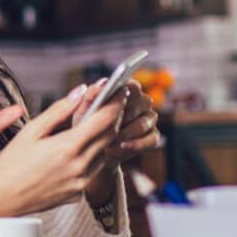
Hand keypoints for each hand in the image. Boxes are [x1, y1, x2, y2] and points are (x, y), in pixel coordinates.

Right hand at [0, 83, 124, 217]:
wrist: (1, 199)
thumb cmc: (11, 164)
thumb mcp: (31, 131)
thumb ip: (58, 110)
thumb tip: (79, 92)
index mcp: (68, 147)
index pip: (104, 120)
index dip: (115, 102)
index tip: (120, 91)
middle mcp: (80, 167)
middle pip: (110, 136)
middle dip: (113, 117)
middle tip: (109, 104)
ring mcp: (81, 183)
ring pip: (103, 154)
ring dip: (102, 138)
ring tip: (89, 127)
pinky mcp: (77, 194)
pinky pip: (91, 171)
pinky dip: (89, 158)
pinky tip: (74, 152)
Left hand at [82, 79, 160, 206]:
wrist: (95, 153)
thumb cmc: (87, 127)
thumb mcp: (83, 113)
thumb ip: (91, 96)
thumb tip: (101, 83)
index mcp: (127, 91)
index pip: (133, 85)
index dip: (127, 91)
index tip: (117, 98)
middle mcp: (142, 102)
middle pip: (142, 103)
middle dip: (123, 117)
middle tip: (108, 127)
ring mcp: (149, 119)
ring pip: (144, 123)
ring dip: (125, 134)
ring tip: (108, 142)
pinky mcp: (153, 137)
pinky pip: (151, 140)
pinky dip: (136, 145)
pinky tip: (120, 148)